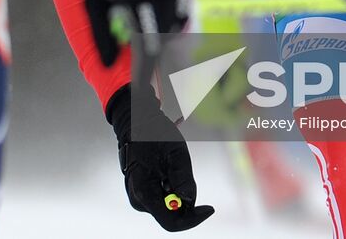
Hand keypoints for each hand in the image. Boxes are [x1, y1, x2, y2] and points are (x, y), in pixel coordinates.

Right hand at [107, 84, 214, 231]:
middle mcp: (139, 200)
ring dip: (178, 191)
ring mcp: (139, 198)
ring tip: (171, 166)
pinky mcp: (143, 193)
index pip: (170, 222)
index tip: (209, 208)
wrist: (136, 123)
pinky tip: (167, 170)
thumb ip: (183, 179)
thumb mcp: (175, 152)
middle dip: (185, 200)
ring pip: (169, 206)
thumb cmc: (154, 134)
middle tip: (185, 174)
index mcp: (143, 192)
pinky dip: (172, 188)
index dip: (192, 219)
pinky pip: (164, 198)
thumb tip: (190, 202)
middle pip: (171, 215)